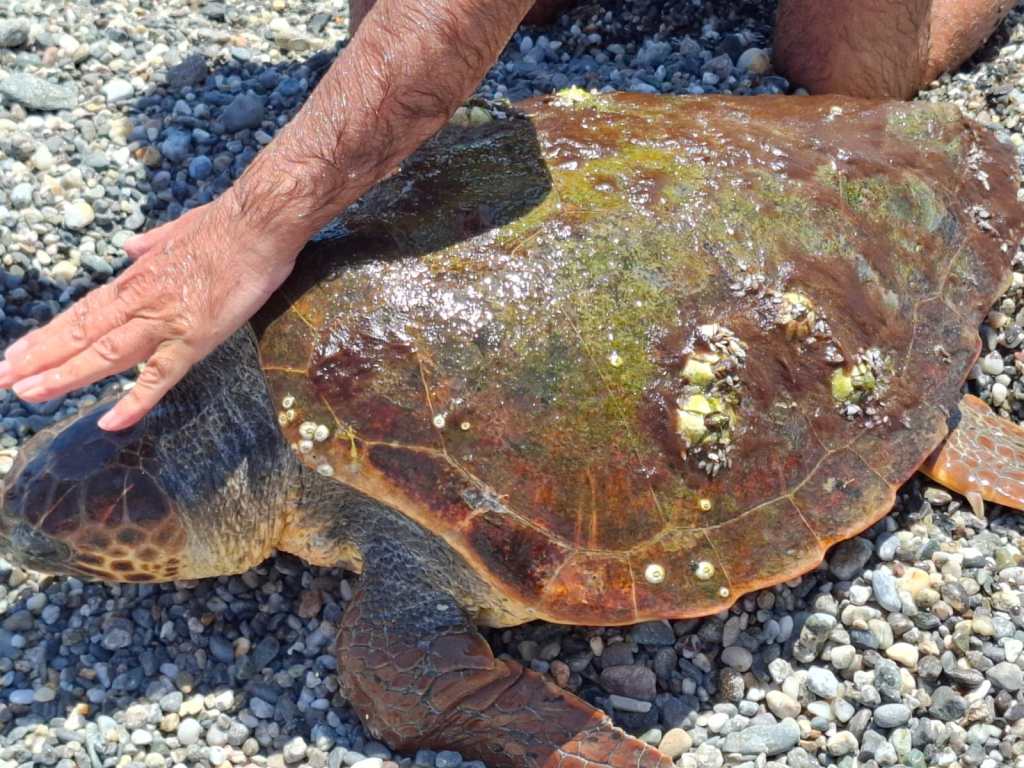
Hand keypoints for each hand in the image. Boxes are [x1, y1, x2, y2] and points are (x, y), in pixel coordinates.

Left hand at [0, 191, 300, 430]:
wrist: (257, 225)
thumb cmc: (224, 226)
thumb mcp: (177, 229)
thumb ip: (151, 243)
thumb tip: (131, 246)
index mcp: (136, 279)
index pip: (82, 313)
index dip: (47, 336)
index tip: (16, 354)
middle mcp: (140, 301)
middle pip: (80, 334)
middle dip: (38, 359)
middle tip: (1, 380)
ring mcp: (165, 321)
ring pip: (105, 353)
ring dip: (64, 375)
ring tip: (27, 394)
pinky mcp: (194, 338)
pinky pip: (159, 376)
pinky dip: (134, 400)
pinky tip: (111, 421)